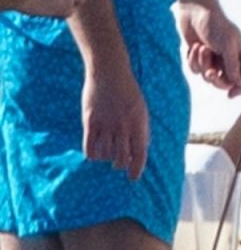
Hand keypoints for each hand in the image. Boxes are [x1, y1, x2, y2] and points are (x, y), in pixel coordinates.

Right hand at [82, 62, 148, 178]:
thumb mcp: (141, 109)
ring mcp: (106, 124)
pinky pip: (90, 147)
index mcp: (139, 124)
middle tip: (118, 164)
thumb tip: (140, 151)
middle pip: (121, 159)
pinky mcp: (90, 122)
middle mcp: (123, 127)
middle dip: (120, 164)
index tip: (133, 178)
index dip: (136, 170)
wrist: (109, 72)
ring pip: (105, 155)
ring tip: (107, 154)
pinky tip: (94, 153)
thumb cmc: (128, 91)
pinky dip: (92, 155)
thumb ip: (141, 130)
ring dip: (106, 158)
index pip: (139, 155)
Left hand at [179, 4, 240, 96]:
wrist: (194, 11)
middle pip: (225, 83)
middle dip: (215, 79)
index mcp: (240, 55)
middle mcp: (228, 59)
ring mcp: (213, 59)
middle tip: (209, 72)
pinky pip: (195, 70)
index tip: (230, 95)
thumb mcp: (227, 44)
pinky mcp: (198, 57)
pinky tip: (193, 46)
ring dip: (202, 64)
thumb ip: (233, 65)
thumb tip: (237, 83)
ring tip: (201, 48)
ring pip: (208, 77)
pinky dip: (193, 60)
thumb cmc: (214, 24)